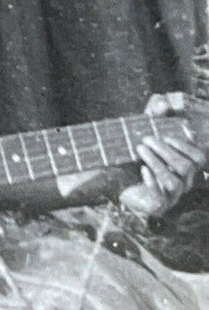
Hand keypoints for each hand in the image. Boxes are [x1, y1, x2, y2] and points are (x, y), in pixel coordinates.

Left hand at [119, 92, 205, 218]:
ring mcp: (172, 195)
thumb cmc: (133, 150)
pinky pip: (161, 196)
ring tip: (140, 149)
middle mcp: (183, 182)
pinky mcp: (158, 205)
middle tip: (146, 139)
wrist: (111, 175)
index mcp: (185, 165)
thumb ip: (154, 112)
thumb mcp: (143, 127)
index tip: (166, 134)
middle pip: (186, 168)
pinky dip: (152, 181)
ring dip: (157, 162)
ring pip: (174, 181)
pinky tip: (141, 169)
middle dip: (166, 151)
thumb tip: (163, 104)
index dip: (186, 145)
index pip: (198, 157)